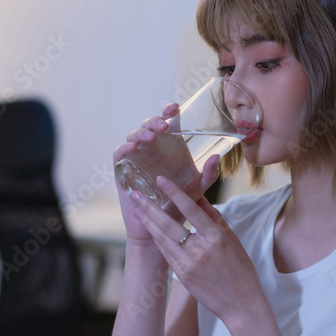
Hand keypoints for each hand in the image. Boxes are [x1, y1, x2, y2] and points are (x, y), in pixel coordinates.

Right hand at [113, 103, 220, 247]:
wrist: (159, 228)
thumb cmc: (178, 207)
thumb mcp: (197, 189)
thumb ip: (208, 175)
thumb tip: (216, 157)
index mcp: (169, 149)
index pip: (167, 123)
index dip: (168, 112)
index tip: (175, 107)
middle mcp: (151, 150)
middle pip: (149, 126)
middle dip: (155, 121)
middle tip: (164, 126)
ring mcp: (135, 158)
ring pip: (133, 136)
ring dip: (141, 133)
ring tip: (151, 137)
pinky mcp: (122, 170)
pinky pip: (118, 154)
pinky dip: (123, 148)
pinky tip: (132, 148)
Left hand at [129, 174, 263, 325]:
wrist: (241, 304)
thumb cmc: (241, 270)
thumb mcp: (233, 240)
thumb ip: (214, 218)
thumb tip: (199, 197)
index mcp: (217, 237)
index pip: (191, 209)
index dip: (174, 193)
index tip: (161, 180)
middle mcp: (201, 249)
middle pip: (169, 223)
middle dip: (150, 207)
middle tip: (135, 193)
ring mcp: (190, 264)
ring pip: (163, 238)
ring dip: (148, 222)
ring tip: (137, 209)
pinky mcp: (183, 275)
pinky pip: (166, 253)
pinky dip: (157, 239)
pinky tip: (150, 229)